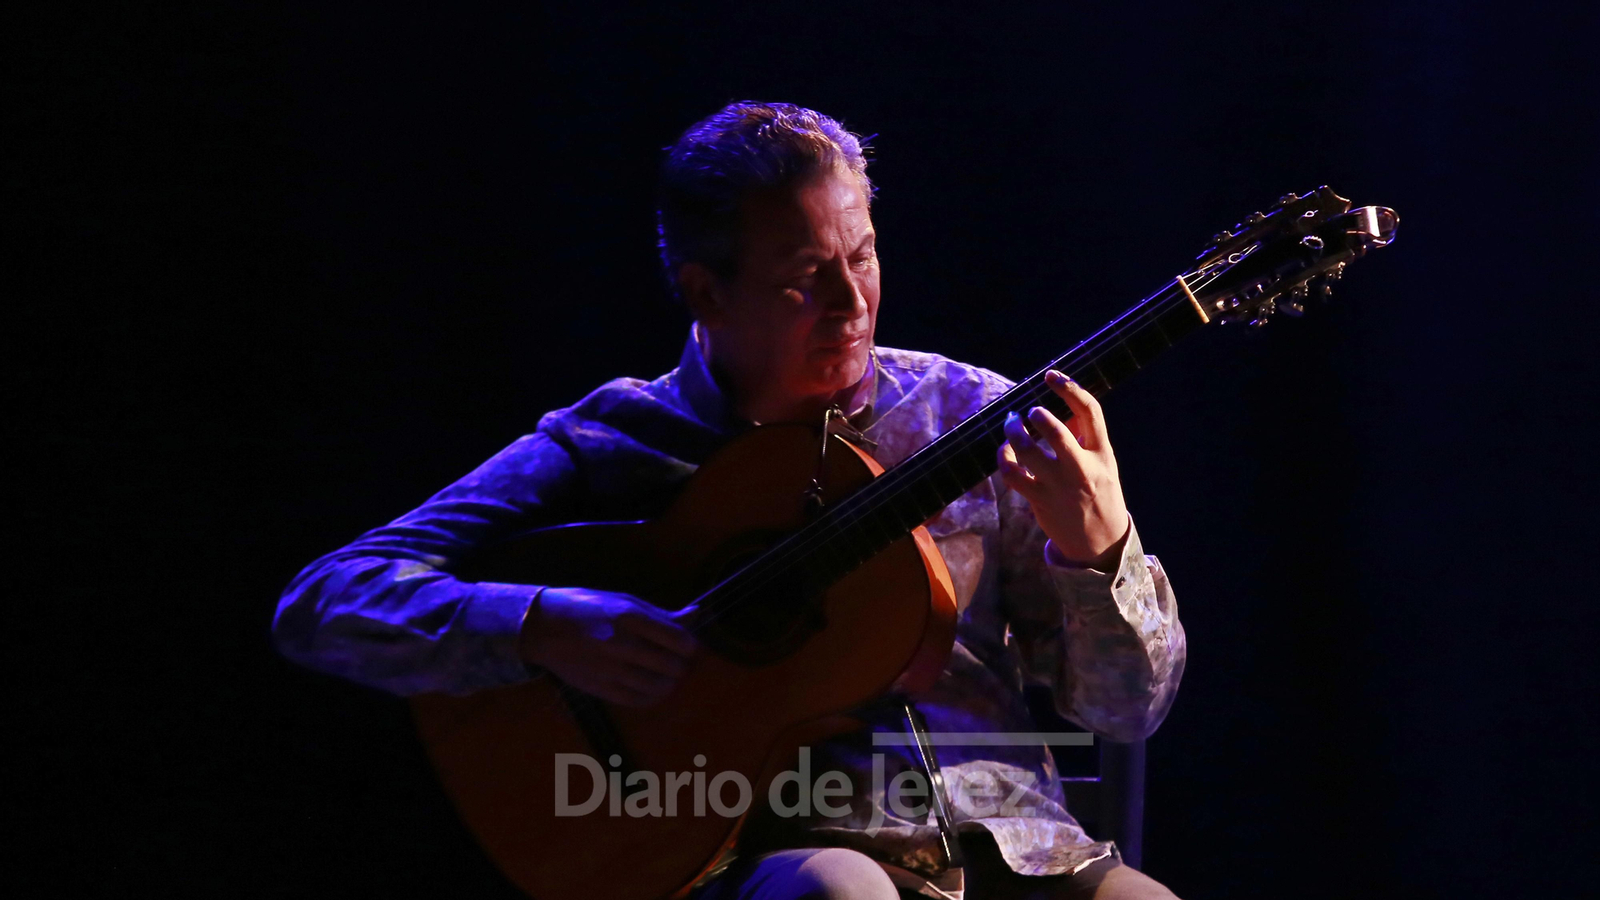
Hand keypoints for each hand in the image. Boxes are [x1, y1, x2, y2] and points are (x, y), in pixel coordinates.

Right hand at [519, 587, 697, 706]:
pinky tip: (652, 688)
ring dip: (670, 682)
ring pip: (658, 686)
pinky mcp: (600, 688)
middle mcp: (621, 644)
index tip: (688, 646)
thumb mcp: (623, 600)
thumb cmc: (585, 607)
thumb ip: (659, 613)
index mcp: (629, 617)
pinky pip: (638, 700)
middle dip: (682, 665)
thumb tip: (695, 614)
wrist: (542, 627)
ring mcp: (610, 669)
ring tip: (667, 675)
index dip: (690, 646)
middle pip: (671, 665)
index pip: (678, 639)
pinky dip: (652, 697)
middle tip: (680, 662)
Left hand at [998, 369, 1130, 569]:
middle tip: (1027, 412)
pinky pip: (1013, 475)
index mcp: (1102, 453)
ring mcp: (1059, 486)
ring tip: (1011, 425)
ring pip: (1028, 451)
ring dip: (1013, 433)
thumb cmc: (1098, 494)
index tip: (1051, 375)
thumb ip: (1086, 438)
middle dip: (1036, 416)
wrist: (1100, 541)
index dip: (1070, 387)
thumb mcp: (1104, 464)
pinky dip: (1003, 458)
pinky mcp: (1040, 500)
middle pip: (1056, 432)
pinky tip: (1004, 451)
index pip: (1090, 411)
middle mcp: (1082, 468)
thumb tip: (1064, 407)